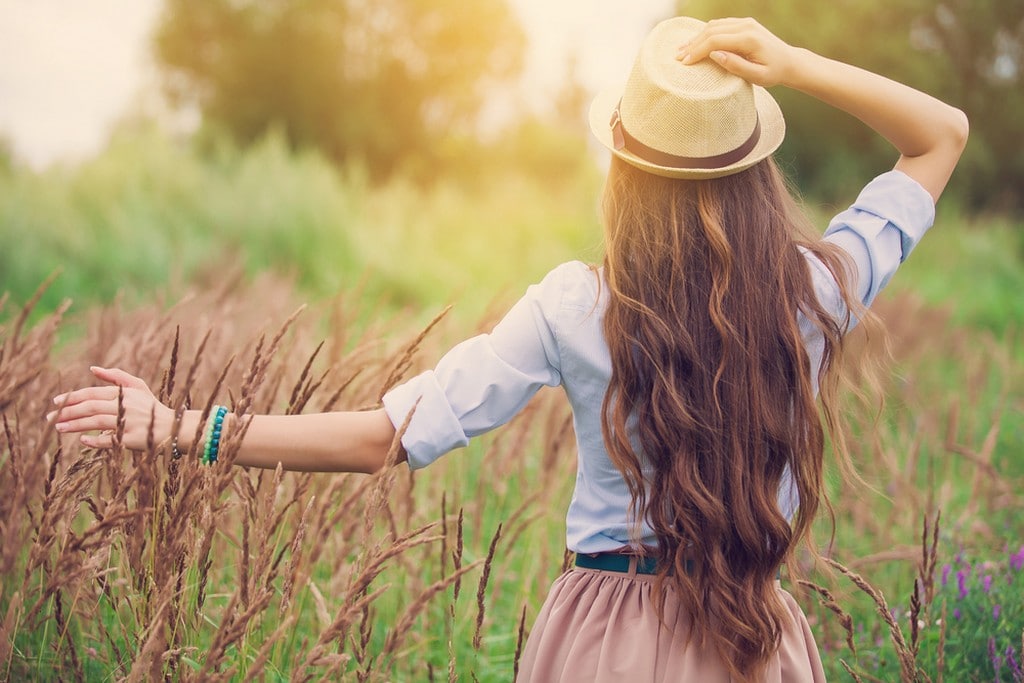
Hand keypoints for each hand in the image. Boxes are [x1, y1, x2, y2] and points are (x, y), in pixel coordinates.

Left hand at [49, 366, 173, 450]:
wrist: (173, 427)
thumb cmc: (150, 407)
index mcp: (125, 393)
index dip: (73, 397)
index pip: (93, 393)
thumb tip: (92, 368)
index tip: (56, 402)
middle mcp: (126, 406)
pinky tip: (83, 440)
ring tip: (58, 428)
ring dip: (75, 425)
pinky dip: (95, 440)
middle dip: (68, 412)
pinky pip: (110, 440)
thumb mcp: (137, 387)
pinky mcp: (133, 439)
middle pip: (91, 407)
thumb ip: (116, 376)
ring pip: (97, 422)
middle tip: (50, 418)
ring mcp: (130, 422)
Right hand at [677, 17, 797, 87]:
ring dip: (696, 37)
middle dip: (693, 44)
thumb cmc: (773, 73)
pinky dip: (705, 33)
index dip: (697, 51)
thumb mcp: (757, 76)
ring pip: (714, 25)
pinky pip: (720, 25)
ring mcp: (745, 22)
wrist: (789, 62)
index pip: (715, 41)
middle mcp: (746, 26)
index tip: (684, 63)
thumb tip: (715, 55)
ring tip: (682, 50)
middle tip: (677, 57)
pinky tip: (695, 43)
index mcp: (748, 39)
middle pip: (711, 31)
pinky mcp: (744, 23)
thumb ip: (736, 66)